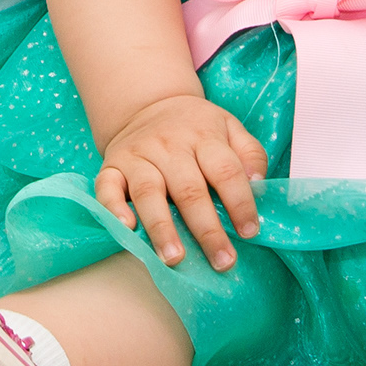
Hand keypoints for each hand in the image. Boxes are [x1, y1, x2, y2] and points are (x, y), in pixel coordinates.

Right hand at [94, 95, 267, 270]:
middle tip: (222, 261)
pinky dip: (113, 209)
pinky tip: (127, 228)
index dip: (239, 203)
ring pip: (149, 193)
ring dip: (162, 227)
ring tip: (175, 258)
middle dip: (206, 230)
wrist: (147, 104)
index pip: (225, 171)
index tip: (249, 232)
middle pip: (189, 189)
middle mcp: (169, 145)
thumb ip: (250, 154)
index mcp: (204, 136)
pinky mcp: (112, 166)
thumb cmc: (195, 126)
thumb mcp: (230, 127)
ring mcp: (138, 156)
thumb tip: (258, 184)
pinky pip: (107, 188)